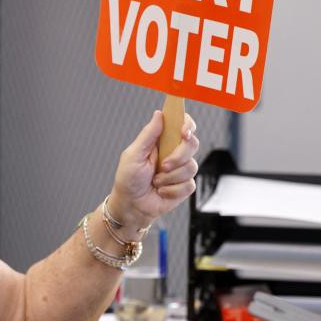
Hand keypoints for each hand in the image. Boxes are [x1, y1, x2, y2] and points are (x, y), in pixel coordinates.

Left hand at [109, 110, 199, 229]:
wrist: (131, 206)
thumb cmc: (128, 179)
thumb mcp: (134, 154)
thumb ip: (148, 135)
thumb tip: (159, 114)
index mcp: (162, 141)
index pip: (182, 125)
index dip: (188, 125)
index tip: (184, 132)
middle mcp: (174, 153)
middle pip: (192, 144)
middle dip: (178, 156)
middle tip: (163, 166)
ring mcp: (181, 169)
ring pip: (191, 166)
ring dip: (170, 177)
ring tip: (156, 182)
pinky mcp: (184, 186)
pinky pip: (189, 184)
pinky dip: (172, 190)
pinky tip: (161, 191)